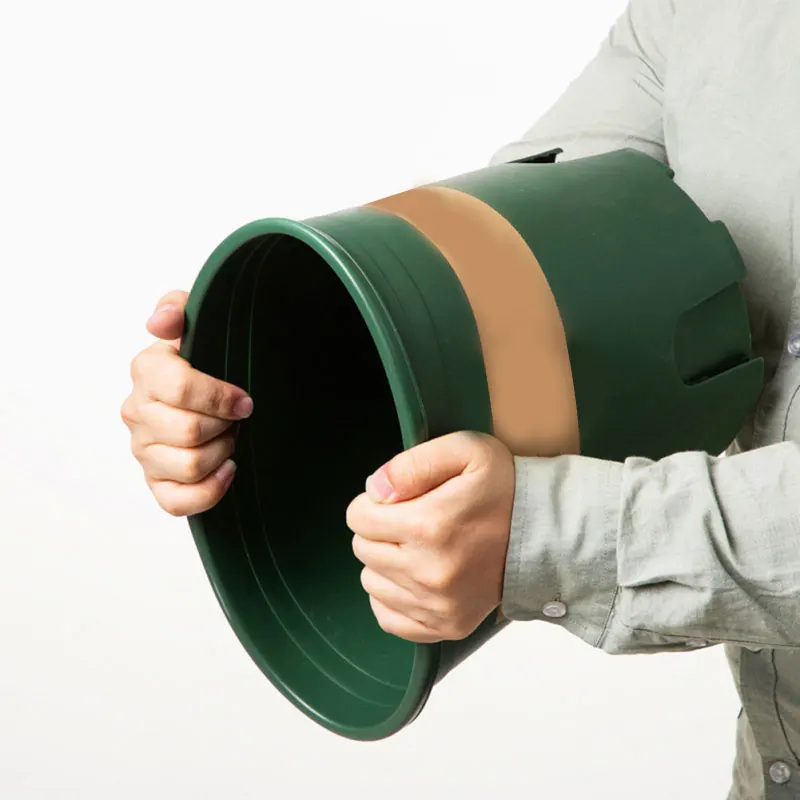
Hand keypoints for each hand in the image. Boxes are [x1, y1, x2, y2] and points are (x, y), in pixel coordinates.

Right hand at [121, 290, 253, 515]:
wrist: (214, 395)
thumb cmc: (209, 360)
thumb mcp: (199, 323)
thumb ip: (179, 307)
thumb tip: (160, 321)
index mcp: (146, 370)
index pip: (180, 389)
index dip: (221, 398)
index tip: (244, 401)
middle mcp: (137, 411)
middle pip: (188, 431)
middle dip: (224, 427)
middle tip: (235, 420)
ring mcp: (143, 450)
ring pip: (188, 466)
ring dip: (221, 454)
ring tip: (229, 439)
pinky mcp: (155, 482)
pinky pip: (176, 501)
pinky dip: (210, 490)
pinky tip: (227, 470)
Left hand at [346, 431, 515, 642]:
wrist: (546, 533)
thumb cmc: (503, 488)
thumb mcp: (465, 449)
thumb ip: (411, 462)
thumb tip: (373, 490)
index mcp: (429, 525)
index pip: (358, 517)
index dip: (374, 502)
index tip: (400, 499)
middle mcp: (429, 572)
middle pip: (362, 549)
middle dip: (380, 530)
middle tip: (415, 520)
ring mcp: (438, 605)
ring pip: (371, 582)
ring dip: (386, 562)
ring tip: (421, 547)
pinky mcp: (446, 626)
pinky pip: (387, 617)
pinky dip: (394, 596)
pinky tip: (418, 575)